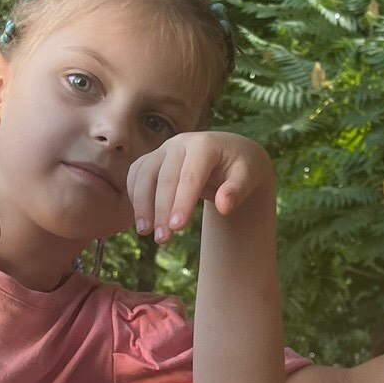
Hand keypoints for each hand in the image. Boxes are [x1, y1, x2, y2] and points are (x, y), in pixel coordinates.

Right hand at [126, 132, 272, 242]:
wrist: (230, 154)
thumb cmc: (241, 168)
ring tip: (145, 231)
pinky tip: (140, 218)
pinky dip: (135, 195)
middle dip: (161, 209)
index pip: (190, 176)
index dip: (182, 202)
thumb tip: (224, 207)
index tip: (177, 227)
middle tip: (162, 239)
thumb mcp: (248, 177)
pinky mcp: (153, 158)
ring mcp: (164, 149)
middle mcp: (180, 143)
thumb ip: (238, 191)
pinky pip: (136, 174)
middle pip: (164, 177)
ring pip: (144, 174)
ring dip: (141, 204)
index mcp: (205, 145)